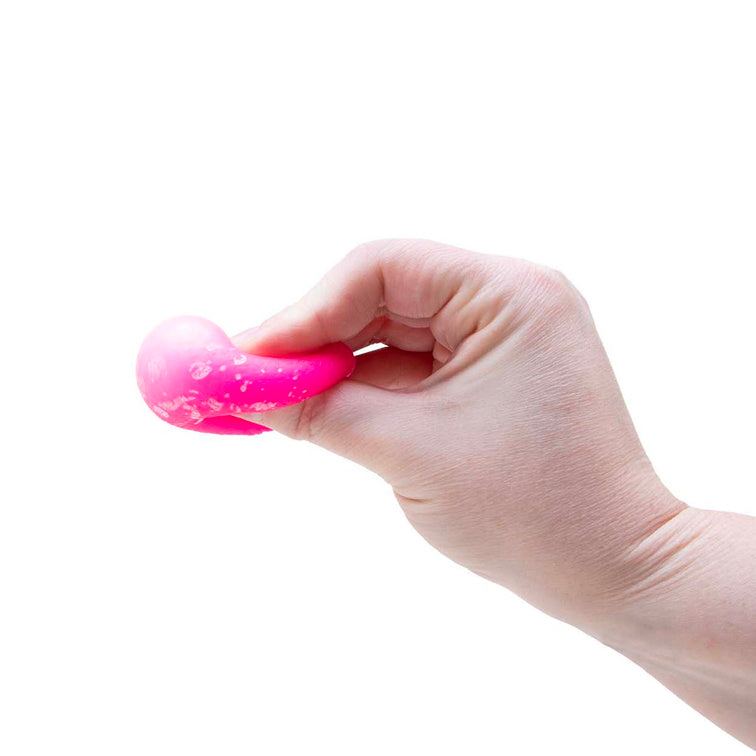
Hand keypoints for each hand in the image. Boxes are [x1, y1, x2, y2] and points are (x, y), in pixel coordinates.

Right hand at [233, 239, 681, 629]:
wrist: (613, 572)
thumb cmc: (532, 512)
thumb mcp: (408, 453)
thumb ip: (318, 412)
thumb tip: (246, 389)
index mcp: (507, 293)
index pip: (380, 268)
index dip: (304, 310)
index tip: (249, 357)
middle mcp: (507, 300)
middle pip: (380, 297)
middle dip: (311, 340)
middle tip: (247, 379)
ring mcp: (500, 339)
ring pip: (390, 335)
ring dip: (332, 368)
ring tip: (272, 401)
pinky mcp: (488, 378)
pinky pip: (410, 369)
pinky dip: (362, 389)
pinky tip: (317, 410)